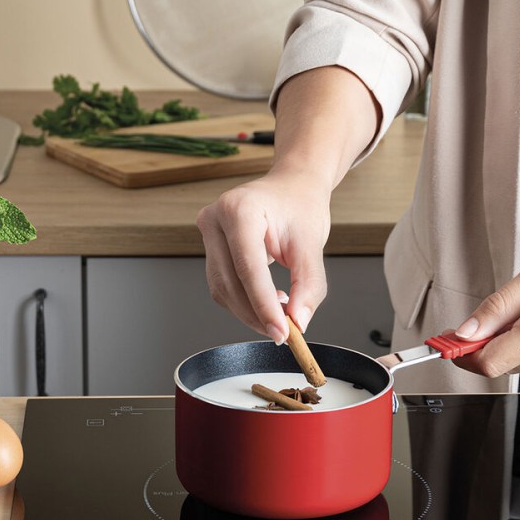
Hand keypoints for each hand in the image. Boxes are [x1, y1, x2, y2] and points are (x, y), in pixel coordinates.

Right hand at [196, 170, 331, 341]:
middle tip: (284, 332)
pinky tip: (268, 299)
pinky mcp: (209, 246)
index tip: (282, 332)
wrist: (292, 186)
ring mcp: (208, 231)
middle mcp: (215, 218)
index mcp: (239, 209)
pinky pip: (221, 284)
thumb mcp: (312, 243)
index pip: (248, 268)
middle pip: (229, 282)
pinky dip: (244, 301)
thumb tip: (299, 321)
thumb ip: (308, 284)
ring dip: (250, 311)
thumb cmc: (301, 206)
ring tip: (281, 312)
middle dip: (257, 314)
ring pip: (222, 288)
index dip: (264, 305)